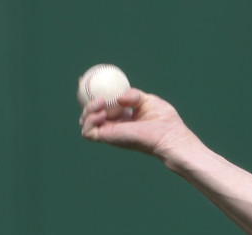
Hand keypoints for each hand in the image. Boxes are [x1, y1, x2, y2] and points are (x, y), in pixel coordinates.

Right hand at [79, 88, 199, 161]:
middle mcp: (113, 125)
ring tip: (101, 102)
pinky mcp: (108, 139)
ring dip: (86, 109)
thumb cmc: (164, 119)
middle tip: (82, 84)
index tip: (85, 78)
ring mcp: (110, 133)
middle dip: (82, 98)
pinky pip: (88, 132)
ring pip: (85, 121)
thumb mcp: (147, 100)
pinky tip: (102, 113)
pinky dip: (89, 120)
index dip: (92, 92)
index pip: (102, 104)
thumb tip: (118, 98)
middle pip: (89, 112)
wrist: (169, 134)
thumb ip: (133, 95)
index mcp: (122, 116)